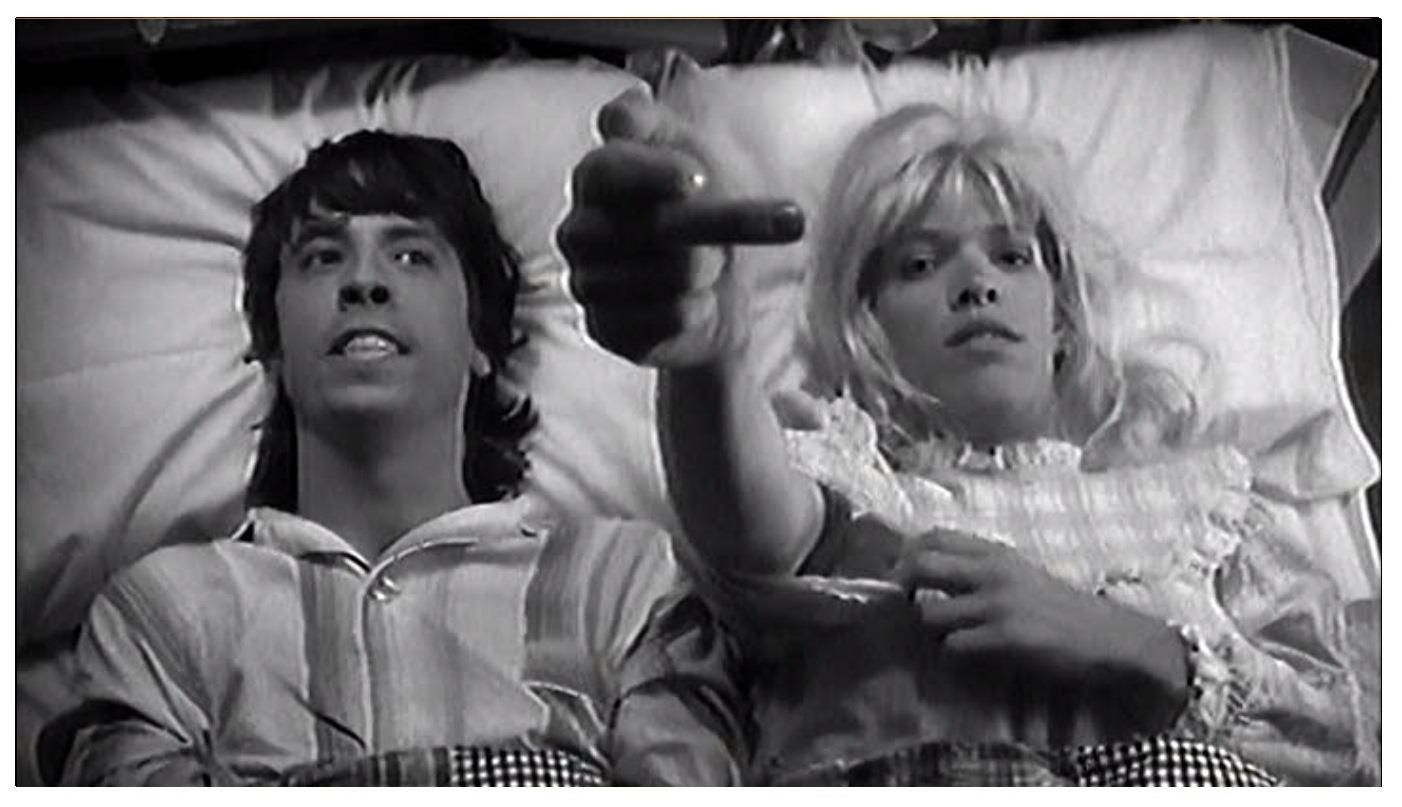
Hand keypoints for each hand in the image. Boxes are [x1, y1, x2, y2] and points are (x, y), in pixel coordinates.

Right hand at [557, 88, 804, 367]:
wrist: (719, 292)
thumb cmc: (707, 209)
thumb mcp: (701, 152)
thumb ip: (662, 126)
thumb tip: (631, 103)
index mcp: (598, 174)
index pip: (610, 167)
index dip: (653, 172)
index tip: (699, 179)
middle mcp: (581, 227)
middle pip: (657, 224)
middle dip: (725, 225)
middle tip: (787, 221)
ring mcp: (586, 280)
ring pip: (670, 273)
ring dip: (712, 269)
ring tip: (713, 265)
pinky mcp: (604, 328)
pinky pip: (668, 317)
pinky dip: (700, 308)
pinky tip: (698, 301)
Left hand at [900, 528, 1189, 727]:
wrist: (1110, 637)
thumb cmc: (1063, 608)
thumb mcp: (1021, 573)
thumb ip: (981, 568)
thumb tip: (930, 570)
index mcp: (997, 552)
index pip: (933, 536)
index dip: (907, 554)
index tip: (902, 574)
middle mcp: (992, 571)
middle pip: (920, 565)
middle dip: (903, 587)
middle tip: (906, 606)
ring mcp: (997, 604)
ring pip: (929, 612)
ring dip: (930, 629)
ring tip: (946, 636)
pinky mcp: (1005, 637)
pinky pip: (953, 645)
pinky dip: (952, 654)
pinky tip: (968, 656)